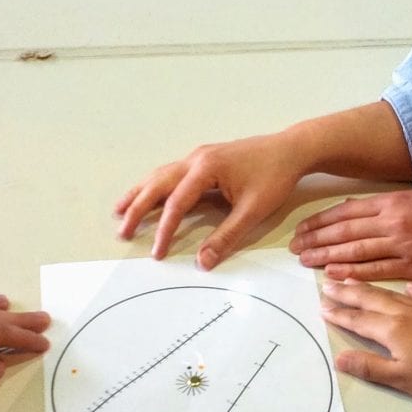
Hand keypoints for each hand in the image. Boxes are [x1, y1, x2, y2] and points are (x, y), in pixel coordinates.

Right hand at [116, 132, 309, 270]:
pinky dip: (156, 186)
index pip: (177, 203)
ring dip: (141, 193)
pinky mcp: (204, 159)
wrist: (291, 149)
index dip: (165, 230)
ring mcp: (199, 156)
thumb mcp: (253, 211)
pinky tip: (149, 194)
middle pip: (158, 184)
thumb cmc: (274, 176)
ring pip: (161, 175)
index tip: (157, 252)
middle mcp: (197, 158)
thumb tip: (203, 262)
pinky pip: (172, 173)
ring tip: (120, 210)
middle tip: (122, 230)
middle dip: (138, 207)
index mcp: (207, 168)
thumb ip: (226, 236)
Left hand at [291, 190, 411, 280]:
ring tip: (306, 261)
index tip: (302, 230)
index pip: (345, 212)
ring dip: (327, 256)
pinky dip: (353, 273)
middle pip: (345, 231)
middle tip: (295, 249)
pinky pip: (376, 270)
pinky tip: (334, 275)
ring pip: (356, 251)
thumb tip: (352, 209)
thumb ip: (383, 205)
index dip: (320, 222)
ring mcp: (402, 244)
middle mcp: (392, 221)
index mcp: (392, 201)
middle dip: (316, 240)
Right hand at [321, 279, 411, 401]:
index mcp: (391, 329)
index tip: (321, 305)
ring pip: (391, 293)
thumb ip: (370, 367)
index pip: (357, 319)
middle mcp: (405, 313)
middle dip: (347, 292)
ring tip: (353, 279)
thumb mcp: (401, 378)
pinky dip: (410, 290)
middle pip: (369, 299)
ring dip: (369, 286)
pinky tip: (407, 287)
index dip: (338, 312)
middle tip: (327, 284)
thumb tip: (340, 358)